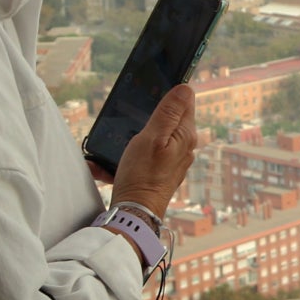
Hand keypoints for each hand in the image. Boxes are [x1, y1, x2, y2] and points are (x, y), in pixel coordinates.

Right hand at [96, 85, 196, 220]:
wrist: (134, 211)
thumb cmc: (142, 175)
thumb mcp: (152, 137)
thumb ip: (169, 113)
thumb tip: (186, 88)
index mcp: (186, 135)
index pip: (186, 102)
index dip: (171, 91)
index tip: (154, 87)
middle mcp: (185, 146)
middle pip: (170, 118)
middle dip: (151, 113)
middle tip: (132, 115)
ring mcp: (174, 159)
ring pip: (156, 135)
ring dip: (137, 134)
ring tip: (121, 141)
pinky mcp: (162, 170)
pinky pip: (146, 153)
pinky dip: (131, 153)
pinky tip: (113, 160)